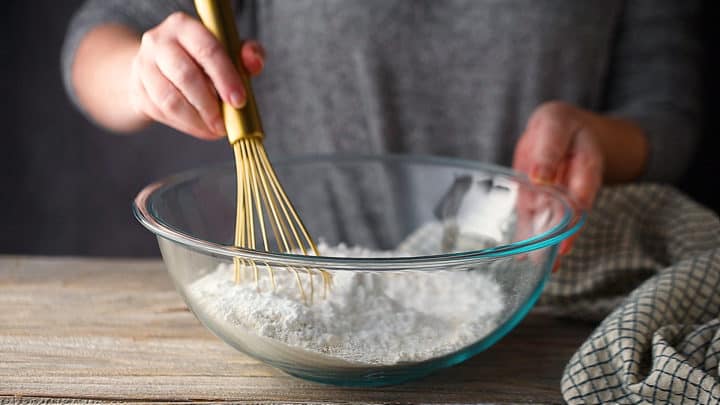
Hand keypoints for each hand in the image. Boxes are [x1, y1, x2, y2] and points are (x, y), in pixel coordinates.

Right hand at [129, 12, 264, 139]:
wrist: (160, 68)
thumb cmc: (202, 60)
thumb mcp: (227, 51)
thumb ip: (246, 54)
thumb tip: (254, 62)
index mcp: (184, 26)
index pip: (207, 50)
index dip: (225, 78)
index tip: (239, 101)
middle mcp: (158, 41)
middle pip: (186, 76)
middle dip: (210, 105)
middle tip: (225, 124)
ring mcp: (143, 66)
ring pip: (171, 100)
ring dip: (197, 120)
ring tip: (215, 129)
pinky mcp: (137, 90)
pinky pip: (162, 113)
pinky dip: (186, 125)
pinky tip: (201, 128)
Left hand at [513, 101, 604, 255]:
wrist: (558, 127)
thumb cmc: (560, 125)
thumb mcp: (555, 125)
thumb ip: (549, 149)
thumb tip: (539, 175)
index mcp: (585, 166)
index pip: (583, 194)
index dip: (575, 216)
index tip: (565, 236)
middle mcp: (574, 187)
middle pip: (571, 216)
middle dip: (562, 238)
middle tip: (554, 260)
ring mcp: (556, 198)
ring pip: (552, 223)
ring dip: (545, 245)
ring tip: (537, 266)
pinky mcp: (538, 201)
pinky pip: (534, 220)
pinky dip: (527, 237)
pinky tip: (522, 256)